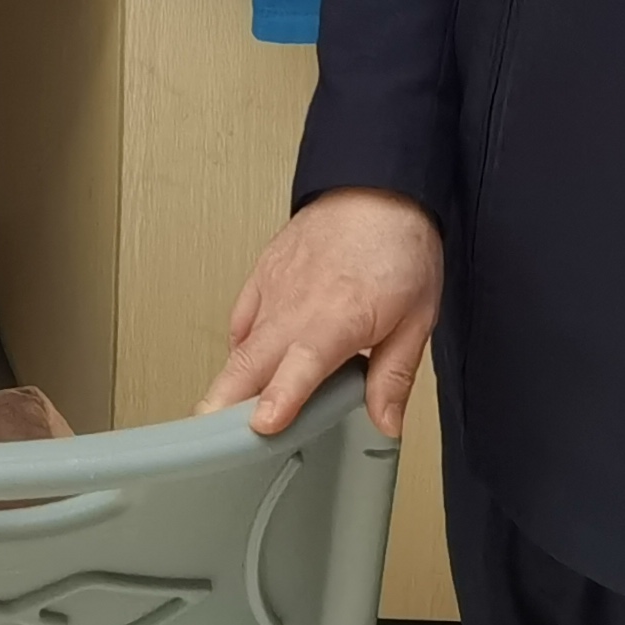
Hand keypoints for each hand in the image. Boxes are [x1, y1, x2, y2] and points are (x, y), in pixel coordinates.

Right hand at [196, 188, 442, 436]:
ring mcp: (275, 287)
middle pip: (252, 360)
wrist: (378, 186)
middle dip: (226, 401)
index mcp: (339, 317)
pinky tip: (244, 365)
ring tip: (215, 418)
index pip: (302, 364)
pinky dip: (239, 346)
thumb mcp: (417, 316)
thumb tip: (384, 422)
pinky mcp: (263, 273)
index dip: (280, 397)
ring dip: (228, 381)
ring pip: (241, 343)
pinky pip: (242, 318)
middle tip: (207, 439)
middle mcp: (298, 303)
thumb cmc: (399, 244)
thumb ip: (394, 375)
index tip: (262, 423)